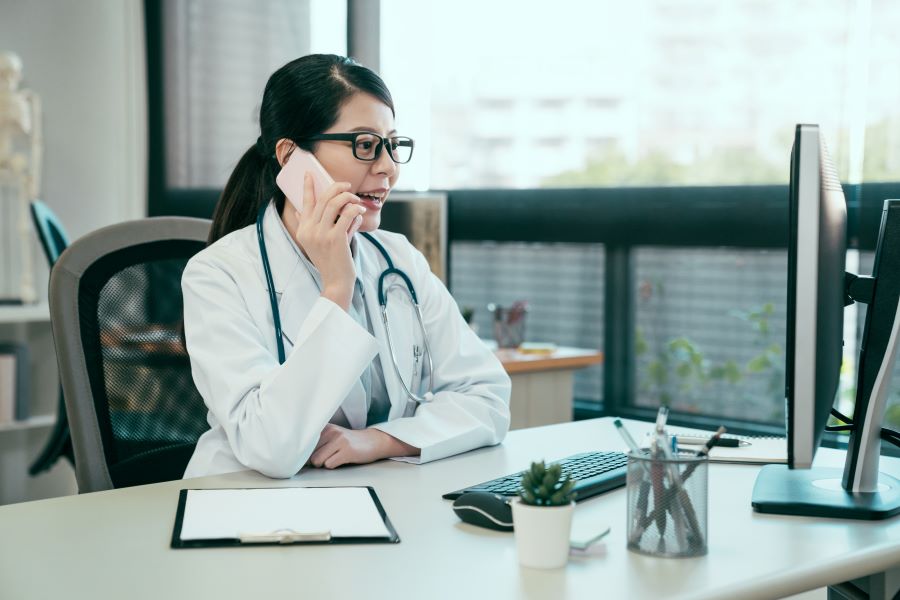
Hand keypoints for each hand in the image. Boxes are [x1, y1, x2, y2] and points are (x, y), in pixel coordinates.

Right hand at [292, 173, 365, 310]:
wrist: (336, 281)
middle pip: (323, 198)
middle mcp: (309, 230)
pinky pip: (347, 214)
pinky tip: (360, 211)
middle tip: (347, 185)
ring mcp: (322, 234)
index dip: (308, 186)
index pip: (305, 202)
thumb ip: (309, 225)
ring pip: (335, 203)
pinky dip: (355, 209)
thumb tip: (300, 210)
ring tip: (356, 200)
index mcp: (303, 229)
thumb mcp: (314, 242)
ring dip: (348, 197)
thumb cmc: (329, 260)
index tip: (309, 173)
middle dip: (337, 188)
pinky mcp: (336, 238)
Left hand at [308, 424, 418, 468]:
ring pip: (317, 461)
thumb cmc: (349, 442)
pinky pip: (329, 465)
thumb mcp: (332, 435)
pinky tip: (342, 460)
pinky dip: (333, 466)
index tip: (305, 457)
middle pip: (309, 455)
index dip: (304, 454)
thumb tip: (298, 457)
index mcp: (324, 427)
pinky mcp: (347, 451)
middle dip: (315, 461)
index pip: (304, 443)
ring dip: (324, 464)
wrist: (373, 441)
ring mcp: (340, 440)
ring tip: (334, 458)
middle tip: (327, 458)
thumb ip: (317, 442)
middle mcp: (331, 431)